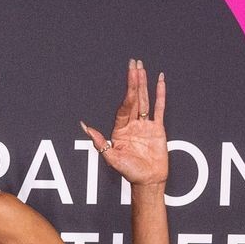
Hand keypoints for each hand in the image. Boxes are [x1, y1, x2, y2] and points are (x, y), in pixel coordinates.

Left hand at [81, 58, 167, 188]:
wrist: (147, 180)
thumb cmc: (128, 171)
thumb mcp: (110, 157)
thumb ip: (99, 141)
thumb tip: (83, 126)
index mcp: (120, 130)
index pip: (124, 107)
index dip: (128, 93)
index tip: (129, 78)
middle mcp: (132, 124)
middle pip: (134, 98)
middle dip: (134, 81)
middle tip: (134, 63)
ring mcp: (146, 125)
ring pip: (145, 100)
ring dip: (144, 84)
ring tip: (142, 68)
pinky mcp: (158, 128)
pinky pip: (160, 108)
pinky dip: (160, 94)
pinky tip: (160, 81)